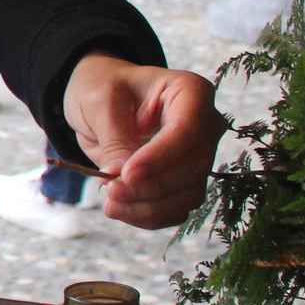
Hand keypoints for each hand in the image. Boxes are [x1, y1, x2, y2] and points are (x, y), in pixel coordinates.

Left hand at [61, 54, 223, 229]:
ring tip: (111, 205)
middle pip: (193, 167)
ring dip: (150, 207)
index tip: (127, 174)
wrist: (104, 101)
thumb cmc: (104, 88)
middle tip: (111, 192)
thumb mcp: (99, 101)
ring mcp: (199, 156)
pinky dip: (151, 216)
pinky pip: (178, 208)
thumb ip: (114, 138)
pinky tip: (123, 211)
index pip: (188, 130)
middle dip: (151, 187)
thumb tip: (122, 177)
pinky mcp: (186, 181)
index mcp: (190, 92)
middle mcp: (205, 125)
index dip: (160, 158)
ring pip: (188, 194)